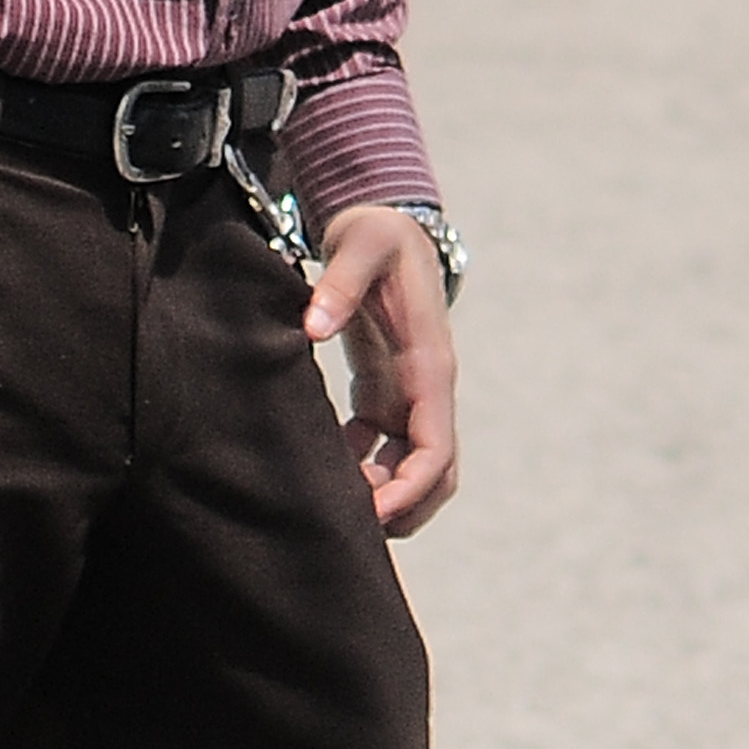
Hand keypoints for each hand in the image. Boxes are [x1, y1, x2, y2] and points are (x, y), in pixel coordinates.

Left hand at [304, 206, 460, 536]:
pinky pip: (380, 448)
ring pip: (410, 468)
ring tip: (329, 505)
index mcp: (429, 366)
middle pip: (434, 475)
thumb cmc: (376, 233)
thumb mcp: (359, 244)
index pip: (435, 450)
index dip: (409, 492)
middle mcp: (427, 388)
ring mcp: (409, 393)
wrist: (387, 220)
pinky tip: (318, 466)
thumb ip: (338, 282)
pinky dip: (358, 468)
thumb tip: (313, 327)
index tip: (369, 518)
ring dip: (381, 495)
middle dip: (401, 511)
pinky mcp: (386, 390)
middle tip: (347, 529)